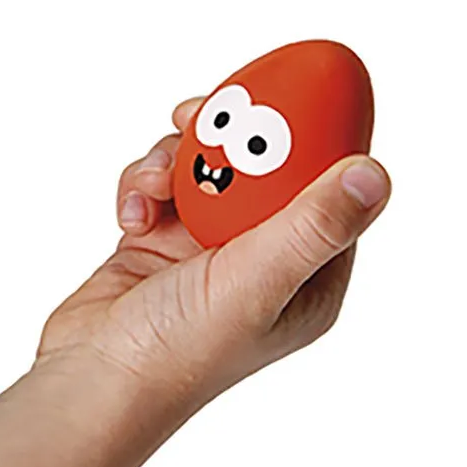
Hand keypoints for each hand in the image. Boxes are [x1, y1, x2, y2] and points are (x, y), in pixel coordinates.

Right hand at [37, 97, 390, 407]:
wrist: (90, 380)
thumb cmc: (175, 351)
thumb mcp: (256, 282)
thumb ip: (313, 225)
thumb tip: (375, 174)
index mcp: (305, 279)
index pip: (329, 189)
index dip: (316, 135)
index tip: (296, 87)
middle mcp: (262, 262)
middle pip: (266, 168)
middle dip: (235, 136)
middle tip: (206, 112)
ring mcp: (207, 252)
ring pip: (207, 167)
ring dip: (175, 162)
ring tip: (154, 184)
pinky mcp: (160, 244)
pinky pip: (162, 185)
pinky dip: (143, 186)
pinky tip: (131, 215)